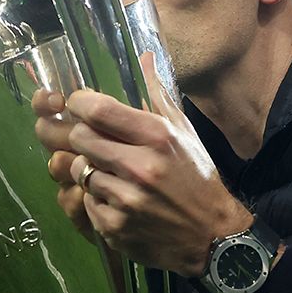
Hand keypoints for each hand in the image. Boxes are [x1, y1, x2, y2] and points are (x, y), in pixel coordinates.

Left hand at [33, 53, 252, 276]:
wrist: (212, 236)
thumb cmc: (197, 178)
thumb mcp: (184, 132)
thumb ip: (159, 94)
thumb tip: (145, 56)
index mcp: (158, 137)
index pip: (97, 110)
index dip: (80, 104)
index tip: (80, 105)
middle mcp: (141, 167)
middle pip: (80, 138)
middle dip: (83, 136)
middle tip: (96, 142)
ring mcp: (126, 200)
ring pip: (79, 171)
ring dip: (91, 170)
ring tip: (112, 174)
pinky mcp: (115, 227)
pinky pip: (86, 202)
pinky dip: (97, 200)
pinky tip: (118, 200)